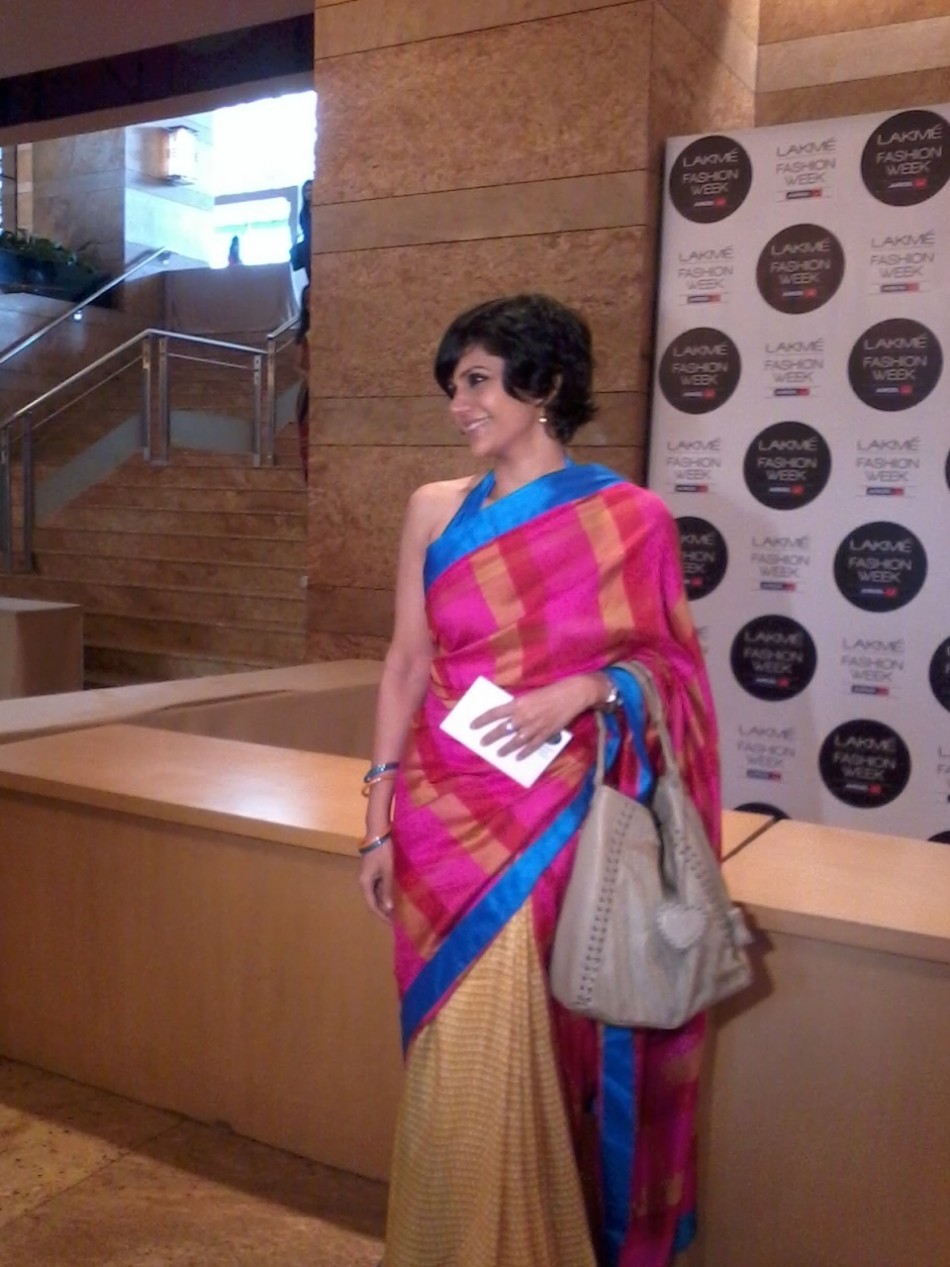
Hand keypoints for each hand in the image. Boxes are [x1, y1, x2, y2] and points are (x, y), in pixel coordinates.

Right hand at [358, 838, 393, 921]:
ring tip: (396, 909)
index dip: (381, 915)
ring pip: (375, 892)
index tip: (391, 923)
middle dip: (383, 910)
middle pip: (372, 900)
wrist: (378, 832)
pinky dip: (385, 892)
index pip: (372, 904)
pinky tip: (393, 894)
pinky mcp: (372, 869)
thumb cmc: (383, 852)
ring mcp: (368, 875)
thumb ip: (387, 890)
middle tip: (396, 918)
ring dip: (384, 901)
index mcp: (365, 882)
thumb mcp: (387, 871)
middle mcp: (364, 881)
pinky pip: (378, 885)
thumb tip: (388, 908)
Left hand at [471, 674, 604, 758]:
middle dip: (490, 737)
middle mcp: (524, 716)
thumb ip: (518, 706)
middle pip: (502, 730)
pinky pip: (532, 747)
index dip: (482, 720)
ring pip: (515, 742)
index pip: (495, 713)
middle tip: (482, 743)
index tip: (472, 726)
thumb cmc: (551, 691)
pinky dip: (524, 753)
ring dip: (505, 748)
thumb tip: (506, 716)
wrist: (573, 695)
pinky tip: (517, 757)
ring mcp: (535, 727)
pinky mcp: (546, 734)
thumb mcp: (530, 695)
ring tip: (498, 753)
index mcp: (519, 703)